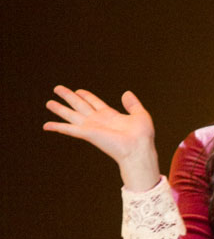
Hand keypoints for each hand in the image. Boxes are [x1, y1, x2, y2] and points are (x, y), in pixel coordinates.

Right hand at [43, 86, 159, 189]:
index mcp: (110, 116)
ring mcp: (91, 127)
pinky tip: (46, 125)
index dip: (86, 96)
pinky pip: (69, 129)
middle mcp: (98, 121)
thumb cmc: (142, 136)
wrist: (139, 149)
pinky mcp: (87, 134)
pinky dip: (57, 127)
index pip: (94, 103)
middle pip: (80, 106)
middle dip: (69, 97)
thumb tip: (126, 93)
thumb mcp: (140, 114)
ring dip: (60, 109)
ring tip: (48, 103)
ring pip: (72, 115)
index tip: (78, 90)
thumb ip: (133, 104)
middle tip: (57, 89)